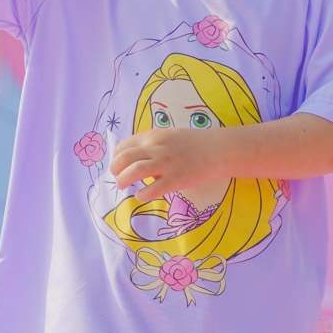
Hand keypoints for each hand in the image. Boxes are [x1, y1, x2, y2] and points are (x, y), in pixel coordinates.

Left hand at [109, 127, 227, 200]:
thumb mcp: (167, 136)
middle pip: (123, 159)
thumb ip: (149, 145)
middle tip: (117, 177)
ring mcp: (166, 164)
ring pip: (133, 172)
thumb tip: (131, 159)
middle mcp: (156, 148)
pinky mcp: (176, 180)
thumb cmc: (191, 144)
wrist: (217, 150)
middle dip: (115, 170)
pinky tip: (141, 195)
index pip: (124, 146)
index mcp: (153, 136)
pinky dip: (141, 194)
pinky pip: (151, 190)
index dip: (116, 157)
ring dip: (123, 181)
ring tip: (122, 186)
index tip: (117, 165)